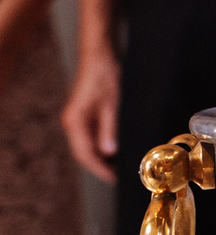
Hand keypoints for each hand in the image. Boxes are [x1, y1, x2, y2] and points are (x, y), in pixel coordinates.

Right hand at [62, 38, 118, 182]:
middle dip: (101, 165)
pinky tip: (117, 147)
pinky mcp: (85, 113)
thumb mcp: (112, 104)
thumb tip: (109, 152)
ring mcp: (78, 118)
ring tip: (122, 164)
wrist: (100, 55)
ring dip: (103, 155)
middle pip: (85, 152)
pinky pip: (93, 134)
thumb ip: (109, 129)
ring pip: (89, 144)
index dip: (100, 169)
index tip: (114, 179)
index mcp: (75, 122)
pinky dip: (104, 143)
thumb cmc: (105, 75)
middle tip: (121, 175)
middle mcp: (73, 122)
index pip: (85, 154)